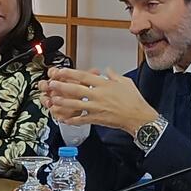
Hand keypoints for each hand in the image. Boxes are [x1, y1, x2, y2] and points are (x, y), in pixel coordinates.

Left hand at [44, 68, 158, 134]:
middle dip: (62, 86)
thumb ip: (114, 75)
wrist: (139, 117)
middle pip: (76, 90)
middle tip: (51, 84)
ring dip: (63, 102)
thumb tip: (107, 70)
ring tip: (53, 100)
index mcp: (104, 84)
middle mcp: (98, 95)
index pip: (84, 76)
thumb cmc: (134, 101)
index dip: (70, 73)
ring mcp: (97, 108)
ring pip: (76, 104)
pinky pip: (82, 119)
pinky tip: (65, 119)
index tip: (61, 71)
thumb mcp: (126, 82)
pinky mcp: (97, 119)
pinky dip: (72, 120)